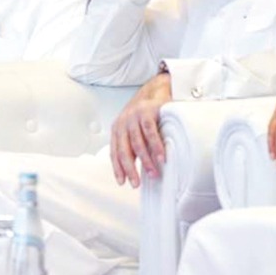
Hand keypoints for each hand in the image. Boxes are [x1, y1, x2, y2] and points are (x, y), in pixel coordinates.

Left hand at [110, 72, 172, 186]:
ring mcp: (134, 117)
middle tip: (136, 183)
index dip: (118, 168)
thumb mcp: (133, 130)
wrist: (155, 90)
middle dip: (130, 169)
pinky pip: (150, 132)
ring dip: (146, 161)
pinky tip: (161, 157)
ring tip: (153, 173)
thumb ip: (131, 146)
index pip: (114, 152)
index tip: (123, 182)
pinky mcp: (147, 112)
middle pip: (124, 150)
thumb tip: (134, 171)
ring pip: (138, 143)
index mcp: (117, 129)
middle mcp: (123, 123)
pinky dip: (156, 146)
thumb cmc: (145, 115)